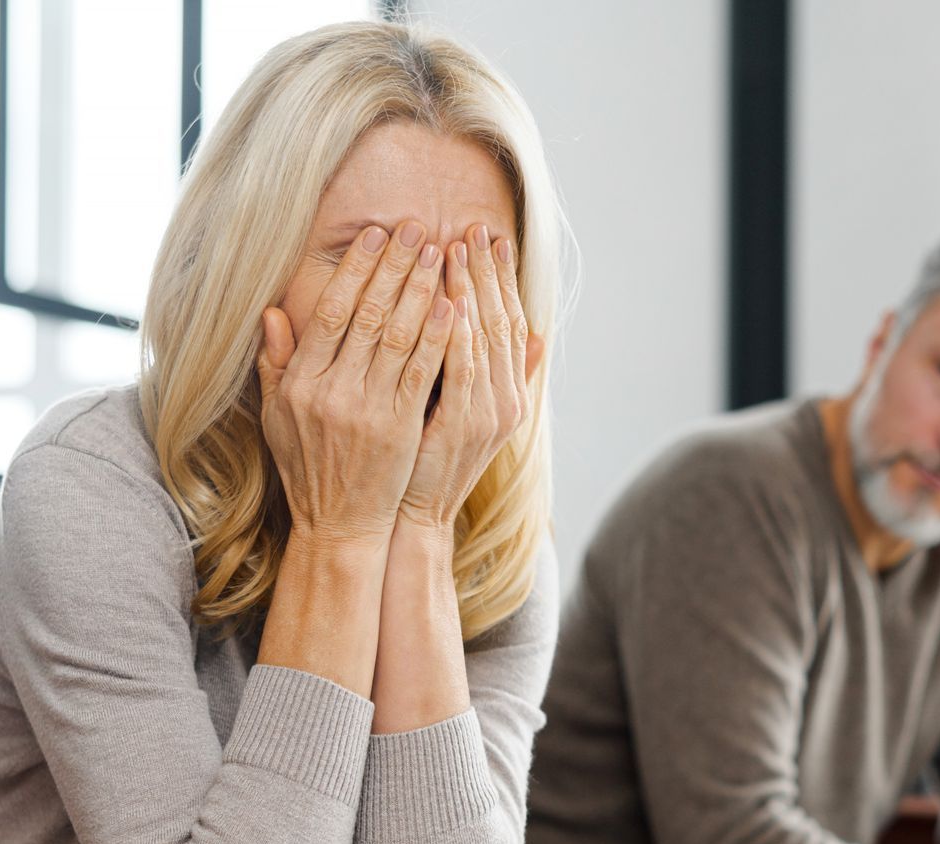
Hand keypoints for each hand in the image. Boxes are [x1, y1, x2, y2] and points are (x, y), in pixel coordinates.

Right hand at [255, 221, 456, 546]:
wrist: (338, 525)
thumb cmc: (309, 468)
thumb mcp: (276, 417)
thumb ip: (274, 364)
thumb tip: (271, 313)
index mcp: (300, 382)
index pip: (331, 311)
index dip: (356, 270)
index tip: (375, 235)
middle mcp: (330, 391)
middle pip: (368, 314)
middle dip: (394, 266)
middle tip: (416, 228)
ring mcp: (366, 410)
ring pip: (398, 336)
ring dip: (421, 289)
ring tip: (440, 253)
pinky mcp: (400, 428)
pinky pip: (422, 372)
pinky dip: (438, 336)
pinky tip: (453, 305)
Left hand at [398, 222, 547, 530]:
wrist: (413, 520)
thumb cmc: (423, 465)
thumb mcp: (458, 415)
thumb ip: (481, 373)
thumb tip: (526, 337)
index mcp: (505, 394)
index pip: (506, 321)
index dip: (498, 278)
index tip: (486, 237)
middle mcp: (504, 401)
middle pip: (500, 320)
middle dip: (487, 272)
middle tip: (475, 227)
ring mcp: (486, 414)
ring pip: (483, 337)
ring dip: (472, 290)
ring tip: (458, 248)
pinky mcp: (461, 426)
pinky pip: (462, 368)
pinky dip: (459, 332)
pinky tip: (450, 299)